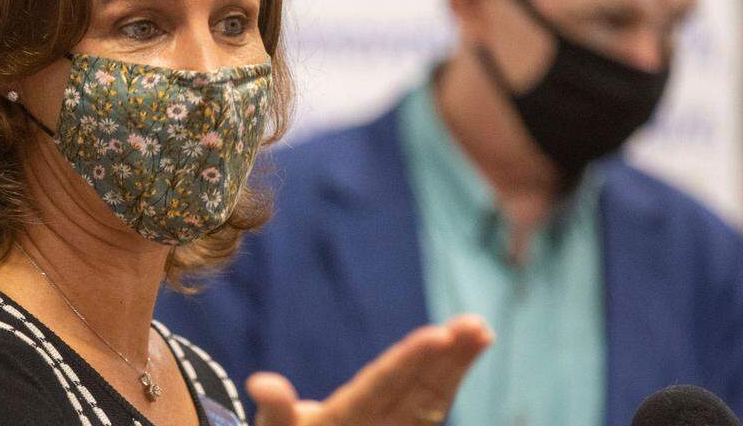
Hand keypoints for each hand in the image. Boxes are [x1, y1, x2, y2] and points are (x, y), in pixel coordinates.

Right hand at [247, 314, 492, 425]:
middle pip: (418, 389)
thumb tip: (261, 384)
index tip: (439, 336)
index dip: (411, 360)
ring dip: (459, 362)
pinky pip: (435, 401)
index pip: (383, 384)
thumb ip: (275, 408)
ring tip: (482, 330)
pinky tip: (471, 346)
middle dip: (448, 358)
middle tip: (476, 326)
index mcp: (345, 419)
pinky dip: (454, 372)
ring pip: (434, 395)